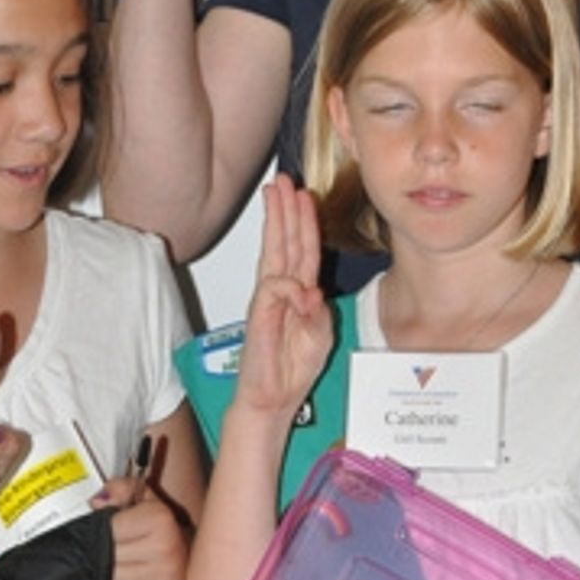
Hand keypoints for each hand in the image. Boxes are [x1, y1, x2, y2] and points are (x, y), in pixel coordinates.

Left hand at [103, 481, 189, 579]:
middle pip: (107, 557)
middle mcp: (166, 547)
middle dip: (102, 553)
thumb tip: (96, 502)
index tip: (110, 530)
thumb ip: (117, 489)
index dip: (101, 531)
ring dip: (110, 574)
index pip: (107, 531)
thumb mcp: (140, 495)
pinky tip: (129, 579)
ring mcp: (167, 575)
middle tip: (114, 547)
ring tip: (121, 562)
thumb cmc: (160, 525)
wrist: (189, 549)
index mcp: (159, 519)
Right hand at [234, 176, 332, 424]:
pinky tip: (300, 294)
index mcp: (299, 293)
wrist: (273, 399)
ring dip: (277, 221)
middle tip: (283, 180)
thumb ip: (318, 311)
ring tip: (277, 194)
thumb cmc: (292, 370)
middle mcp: (282, 290)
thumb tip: (310, 290)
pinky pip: (274, 288)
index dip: (305, 222)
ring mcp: (268, 300)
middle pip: (285, 241)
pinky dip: (289, 288)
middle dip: (285, 209)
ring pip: (274, 252)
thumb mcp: (320, 337)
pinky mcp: (258, 314)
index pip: (303, 250)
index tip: (305, 195)